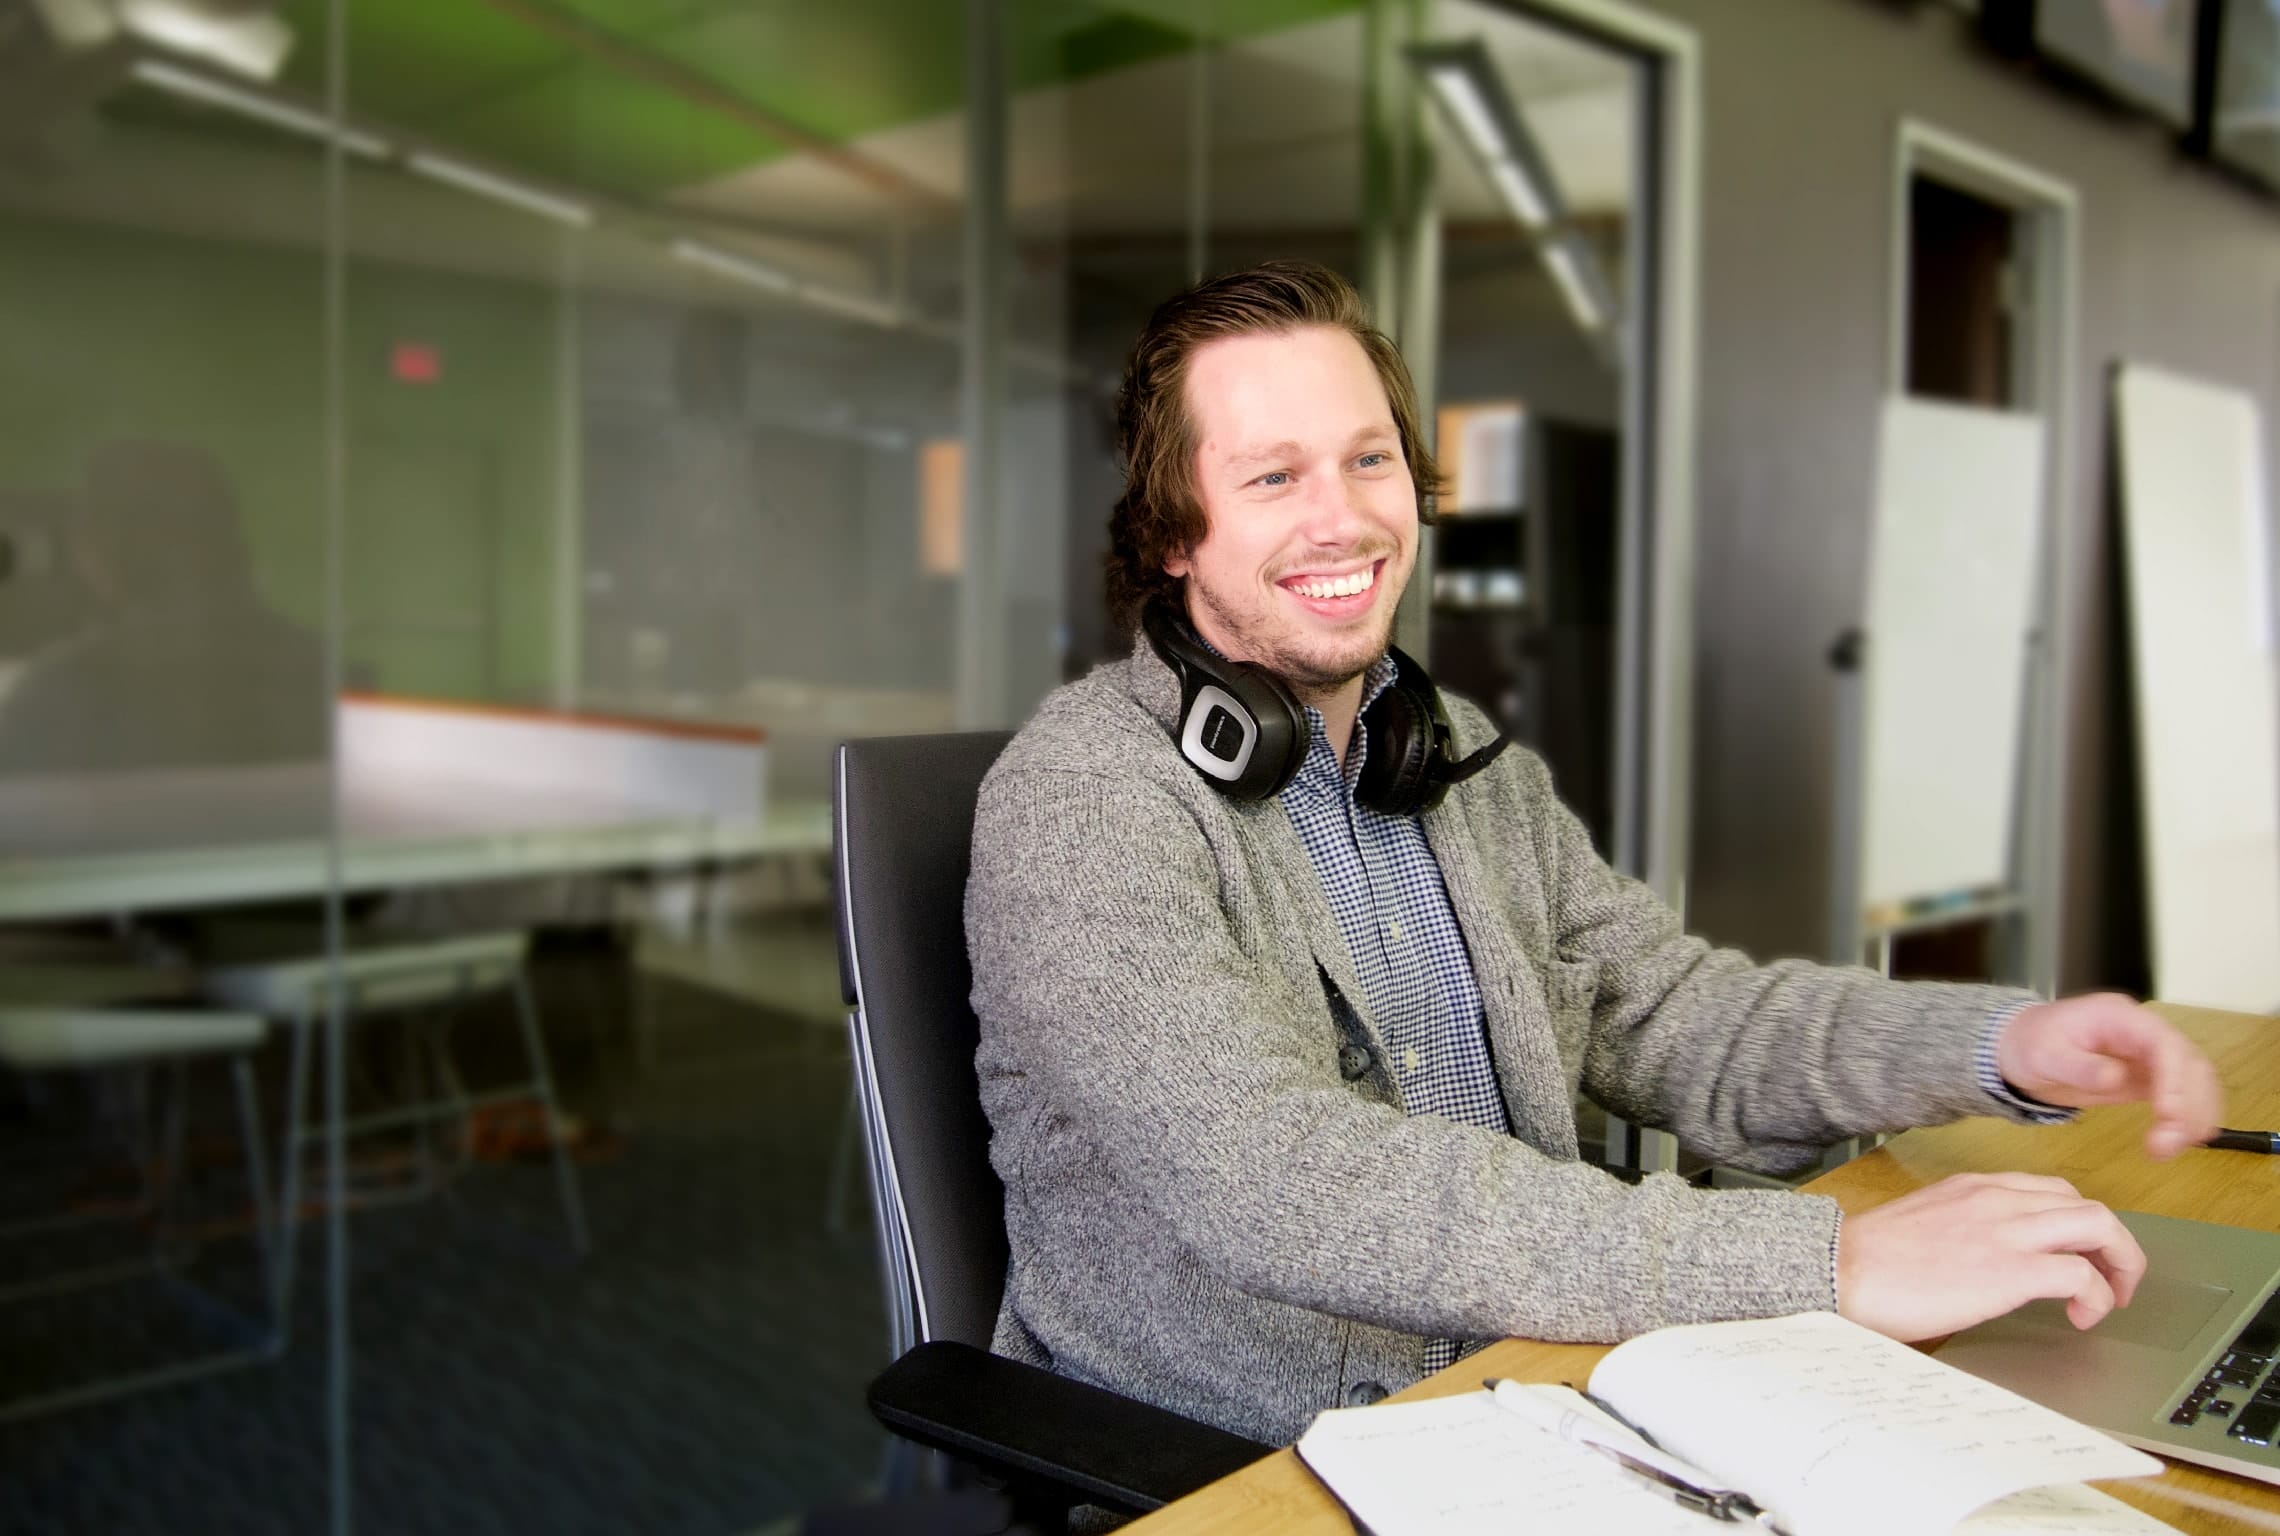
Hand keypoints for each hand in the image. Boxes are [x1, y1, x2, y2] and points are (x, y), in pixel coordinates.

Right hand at [1835, 1173, 2145, 1340]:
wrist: (1840, 1269)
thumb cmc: (1870, 1258)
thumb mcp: (1925, 1221)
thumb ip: (1965, 1226)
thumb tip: (1988, 1257)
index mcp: (1974, 1187)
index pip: (2053, 1191)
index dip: (2079, 1226)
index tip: (2080, 1256)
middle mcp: (1998, 1199)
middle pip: (2089, 1205)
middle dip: (2114, 1246)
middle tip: (2110, 1281)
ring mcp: (2007, 1231)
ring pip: (2100, 1226)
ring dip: (2120, 1265)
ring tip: (2110, 1298)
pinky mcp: (2011, 1270)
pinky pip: (2082, 1275)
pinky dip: (2096, 1297)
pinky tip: (2080, 1317)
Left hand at [1995, 993, 2222, 1158]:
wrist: (2018, 1049)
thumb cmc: (2028, 1045)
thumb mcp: (2043, 1055)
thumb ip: (2079, 1066)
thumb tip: (2115, 1077)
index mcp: (2119, 1017)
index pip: (2163, 1043)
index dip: (2174, 1078)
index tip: (2169, 1113)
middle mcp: (2143, 1032)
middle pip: (2188, 1063)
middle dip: (2187, 1104)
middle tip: (2167, 1143)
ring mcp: (2150, 1054)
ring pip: (2194, 1081)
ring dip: (2193, 1115)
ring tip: (2168, 1149)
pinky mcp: (2149, 1076)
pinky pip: (2183, 1094)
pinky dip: (2189, 1116)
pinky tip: (2183, 1140)